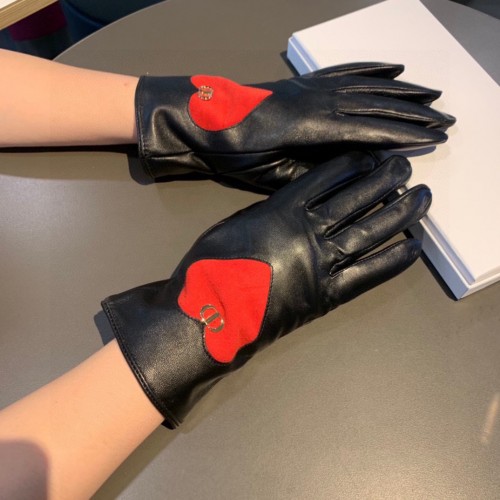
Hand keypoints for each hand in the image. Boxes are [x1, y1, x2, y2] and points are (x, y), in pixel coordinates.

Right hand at [102, 152, 430, 426]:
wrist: (208, 317)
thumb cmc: (212, 266)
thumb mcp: (236, 223)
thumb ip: (270, 210)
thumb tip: (298, 201)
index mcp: (282, 210)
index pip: (326, 180)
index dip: (352, 165)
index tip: (371, 155)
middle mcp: (308, 233)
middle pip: (355, 200)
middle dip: (383, 180)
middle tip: (405, 166)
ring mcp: (322, 265)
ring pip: (368, 232)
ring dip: (397, 213)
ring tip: (420, 197)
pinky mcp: (328, 295)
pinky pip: (368, 274)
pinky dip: (393, 260)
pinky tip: (413, 245)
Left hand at [136, 62, 454, 192]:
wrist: (202, 123)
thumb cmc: (233, 154)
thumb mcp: (270, 174)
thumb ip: (313, 171)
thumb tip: (352, 167)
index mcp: (313, 127)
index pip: (370, 130)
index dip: (404, 135)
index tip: (433, 139)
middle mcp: (319, 100)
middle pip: (376, 104)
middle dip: (414, 112)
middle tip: (445, 118)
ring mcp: (312, 87)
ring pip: (366, 84)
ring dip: (402, 89)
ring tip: (431, 93)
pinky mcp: (304, 82)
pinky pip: (344, 71)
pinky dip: (371, 68)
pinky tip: (391, 67)